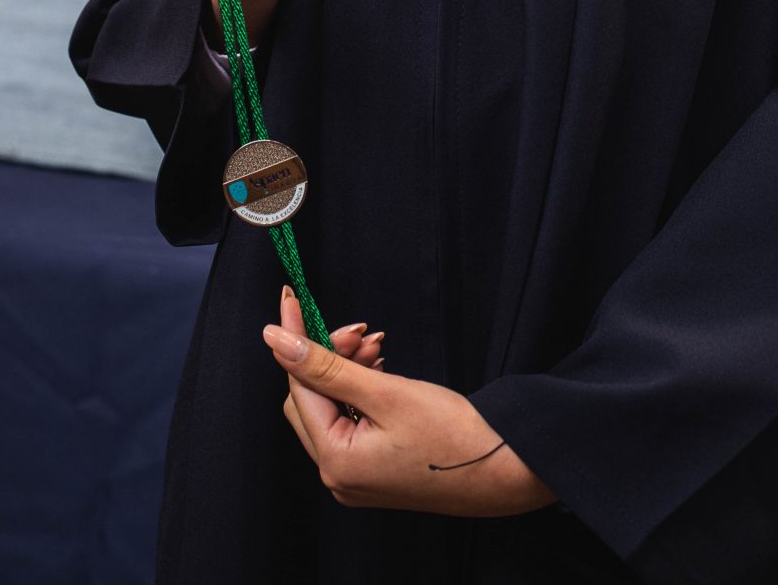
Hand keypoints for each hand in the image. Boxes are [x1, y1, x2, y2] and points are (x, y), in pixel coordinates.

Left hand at [265, 289, 556, 517]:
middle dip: (326, 357)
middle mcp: (337, 477)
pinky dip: (358, 392)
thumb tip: (275, 340)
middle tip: (358, 330)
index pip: (299, 388)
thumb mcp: (386, 391)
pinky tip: (379, 369)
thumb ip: (327, 365)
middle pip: (309, 402)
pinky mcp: (373, 472)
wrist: (502, 469)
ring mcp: (355, 478)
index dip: (296, 340)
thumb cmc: (452, 433)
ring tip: (376, 346)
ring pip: (330, 410)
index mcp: (335, 461)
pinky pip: (349, 424)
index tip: (291, 299)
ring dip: (345, 372)